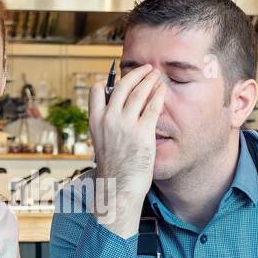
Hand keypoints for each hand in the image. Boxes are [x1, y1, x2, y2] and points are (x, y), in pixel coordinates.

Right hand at [88, 64, 166, 237]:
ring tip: (156, 76)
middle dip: (136, 74)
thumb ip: (106, 125)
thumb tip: (117, 110)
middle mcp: (108, 119)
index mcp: (95, 121)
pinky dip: (158, 95)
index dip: (108, 82)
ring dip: (149, 80)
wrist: (119, 188)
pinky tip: (162, 90)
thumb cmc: (113, 168)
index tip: (118, 79)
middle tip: (147, 69)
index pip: (96, 91)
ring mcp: (125, 125)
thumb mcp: (101, 143)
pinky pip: (152, 107)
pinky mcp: (142, 132)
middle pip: (122, 86)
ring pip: (138, 92)